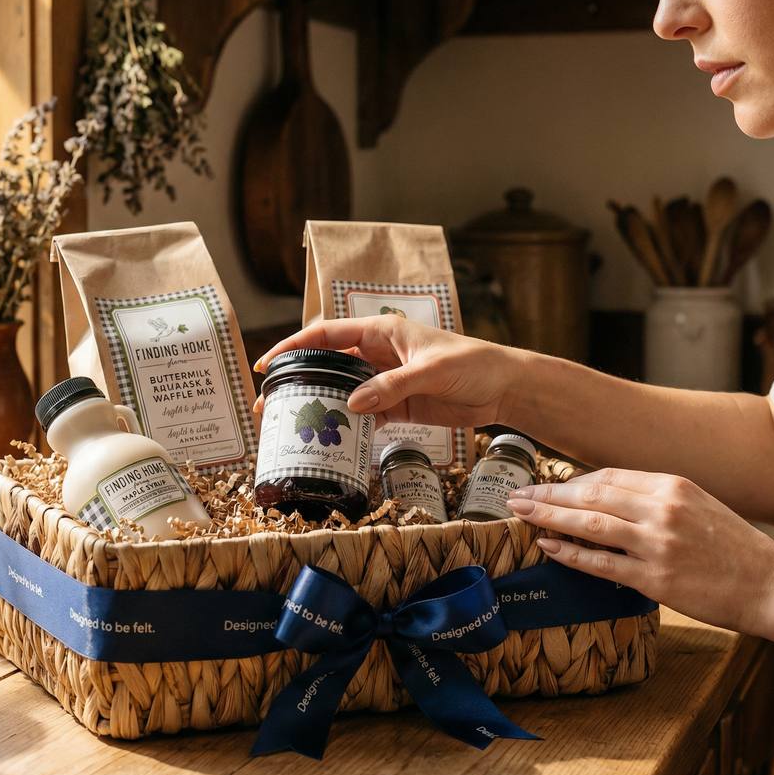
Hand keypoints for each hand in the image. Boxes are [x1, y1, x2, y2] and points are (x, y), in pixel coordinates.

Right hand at [254, 316, 514, 428]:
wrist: (504, 388)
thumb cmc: (473, 363)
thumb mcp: (432, 370)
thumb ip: (392, 385)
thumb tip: (352, 402)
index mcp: (381, 332)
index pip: (327, 335)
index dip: (294, 346)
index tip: (269, 364)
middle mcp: (377, 354)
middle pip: (328, 365)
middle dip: (299, 381)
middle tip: (270, 404)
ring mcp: (385, 382)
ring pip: (342, 393)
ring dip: (319, 408)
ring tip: (292, 426)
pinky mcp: (397, 407)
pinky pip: (363, 415)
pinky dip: (347, 427)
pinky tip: (331, 442)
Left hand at [505, 468, 773, 634]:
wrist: (773, 585)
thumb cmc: (734, 548)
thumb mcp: (697, 505)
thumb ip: (655, 498)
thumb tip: (608, 497)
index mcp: (671, 485)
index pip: (607, 476)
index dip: (571, 481)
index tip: (546, 484)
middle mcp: (662, 508)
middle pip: (591, 494)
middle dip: (549, 493)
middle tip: (516, 494)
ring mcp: (657, 544)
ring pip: (590, 523)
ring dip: (549, 517)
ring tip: (521, 513)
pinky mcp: (656, 579)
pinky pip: (602, 563)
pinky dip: (571, 553)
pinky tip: (548, 546)